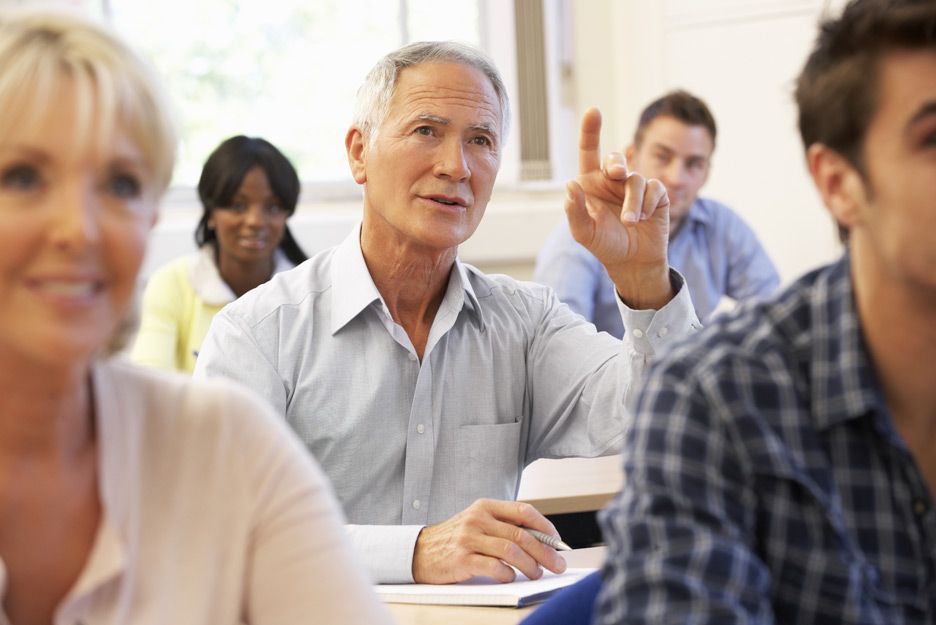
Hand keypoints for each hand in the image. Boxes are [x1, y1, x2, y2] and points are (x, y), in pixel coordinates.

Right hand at [411, 499, 567, 583]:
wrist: (418, 551)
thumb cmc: (455, 538)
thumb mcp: (477, 522)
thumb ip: (503, 526)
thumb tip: (541, 541)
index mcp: (485, 506)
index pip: (523, 511)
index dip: (545, 526)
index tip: (557, 541)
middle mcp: (477, 519)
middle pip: (521, 534)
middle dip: (545, 552)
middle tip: (557, 564)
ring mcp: (468, 539)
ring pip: (511, 551)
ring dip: (530, 565)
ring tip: (536, 574)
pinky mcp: (461, 560)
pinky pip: (494, 567)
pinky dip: (508, 574)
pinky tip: (510, 577)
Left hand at [566, 107, 673, 308]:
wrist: (633, 263)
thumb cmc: (605, 246)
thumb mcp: (584, 233)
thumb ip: (574, 211)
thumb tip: (570, 185)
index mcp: (591, 184)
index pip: (588, 152)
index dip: (590, 131)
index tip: (593, 111)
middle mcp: (613, 181)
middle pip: (615, 158)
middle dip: (617, 162)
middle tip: (616, 173)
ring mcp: (635, 186)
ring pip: (635, 179)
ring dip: (632, 202)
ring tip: (629, 222)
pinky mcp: (655, 194)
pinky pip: (653, 188)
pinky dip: (647, 205)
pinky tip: (644, 219)